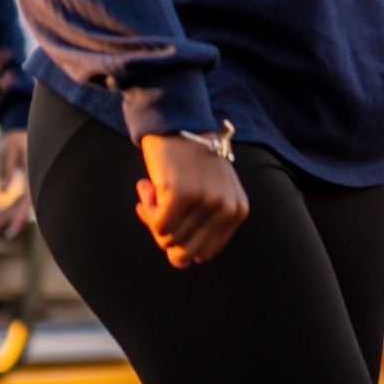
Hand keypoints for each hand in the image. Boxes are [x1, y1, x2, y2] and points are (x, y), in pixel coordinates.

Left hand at [0, 130, 32, 240]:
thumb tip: (2, 191)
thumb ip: (5, 166)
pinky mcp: (27, 186)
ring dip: (2, 219)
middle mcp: (36, 182)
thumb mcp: (9, 147)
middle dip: (3, 222)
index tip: (11, 232)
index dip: (20, 216)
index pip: (28, 199)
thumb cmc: (18, 136)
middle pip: (20, 207)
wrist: (30, 129)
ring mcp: (32, 185)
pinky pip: (17, 203)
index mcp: (34, 171)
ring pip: (18, 207)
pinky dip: (6, 211)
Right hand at [135, 134, 247, 267]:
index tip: (174, 219)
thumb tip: (181, 261)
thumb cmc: (190, 161)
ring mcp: (206, 201)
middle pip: (183, 252)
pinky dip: (146, 207)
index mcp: (237, 211)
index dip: (182, 242)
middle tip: (158, 205)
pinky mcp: (181, 194)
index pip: (204, 254)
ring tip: (155, 189)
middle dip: (164, 234)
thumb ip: (202, 227)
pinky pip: (157, 224)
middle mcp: (226, 209)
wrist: (178, 122)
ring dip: (153, 215)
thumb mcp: (211, 193)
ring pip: (167, 238)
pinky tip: (148, 185)